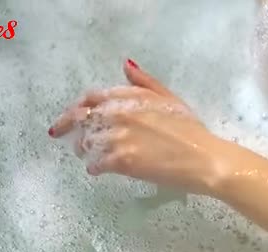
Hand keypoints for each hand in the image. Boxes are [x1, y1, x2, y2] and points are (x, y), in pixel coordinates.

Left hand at [48, 59, 231, 195]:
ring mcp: (118, 138)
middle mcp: (119, 114)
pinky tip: (98, 170)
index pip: (91, 98)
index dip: (75, 107)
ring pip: (86, 143)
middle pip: (81, 120)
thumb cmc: (191, 130)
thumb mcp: (169, 98)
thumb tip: (126, 65)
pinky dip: (94, 167)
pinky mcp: (121, 161)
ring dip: (84, 150)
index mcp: (129, 97)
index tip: (67, 116)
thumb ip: (144, 82)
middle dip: (69, 129)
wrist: (204, 158)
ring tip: (90, 155)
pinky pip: (96, 164)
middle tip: (63, 138)